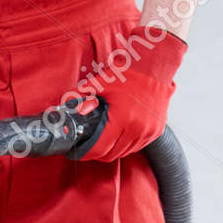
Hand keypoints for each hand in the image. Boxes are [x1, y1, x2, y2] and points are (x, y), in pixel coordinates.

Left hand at [68, 30, 185, 161]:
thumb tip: (65, 104)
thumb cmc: (130, 74)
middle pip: (111, 155)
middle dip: (97, 154)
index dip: (86, 153)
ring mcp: (149, 132)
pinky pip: (136, 147)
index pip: (100, 149)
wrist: (156, 68)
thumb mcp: (102, 83)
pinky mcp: (156, 131)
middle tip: (88, 148)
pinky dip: (125, 145)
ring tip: (103, 142)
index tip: (78, 152)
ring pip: (124, 152)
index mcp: (123, 119)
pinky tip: (118, 137)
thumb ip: (82, 96)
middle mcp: (138, 128)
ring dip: (112, 150)